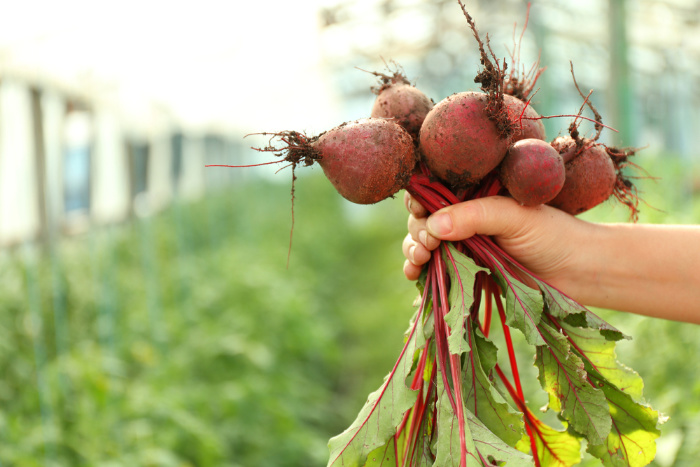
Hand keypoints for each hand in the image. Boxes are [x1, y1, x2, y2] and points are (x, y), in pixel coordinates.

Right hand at [402, 192, 593, 294]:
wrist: (579, 273)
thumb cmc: (552, 235)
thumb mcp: (514, 216)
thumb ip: (474, 216)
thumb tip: (432, 227)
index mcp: (475, 194)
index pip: (435, 190)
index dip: (421, 199)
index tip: (419, 209)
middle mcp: (465, 217)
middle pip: (423, 218)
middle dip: (418, 230)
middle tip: (429, 244)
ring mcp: (462, 245)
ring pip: (422, 243)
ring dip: (414, 250)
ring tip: (420, 260)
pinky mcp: (463, 272)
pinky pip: (432, 270)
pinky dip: (418, 272)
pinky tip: (414, 275)